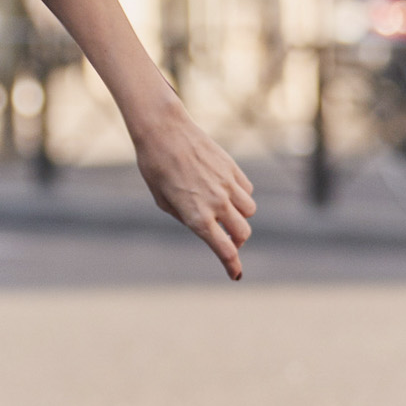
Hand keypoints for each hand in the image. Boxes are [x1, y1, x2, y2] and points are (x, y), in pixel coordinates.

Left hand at [131, 103, 255, 280]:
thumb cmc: (155, 167)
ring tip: (224, 211)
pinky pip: (247, 190)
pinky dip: (240, 196)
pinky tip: (225, 190)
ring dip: (240, 218)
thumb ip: (185, 217)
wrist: (163, 130)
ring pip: (250, 212)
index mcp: (196, 216)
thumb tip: (205, 225)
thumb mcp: (162, 200)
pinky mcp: (232, 168)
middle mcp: (216, 203)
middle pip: (243, 234)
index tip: (235, 274)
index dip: (232, 265)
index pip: (223, 249)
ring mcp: (227, 185)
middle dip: (236, 241)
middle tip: (226, 239)